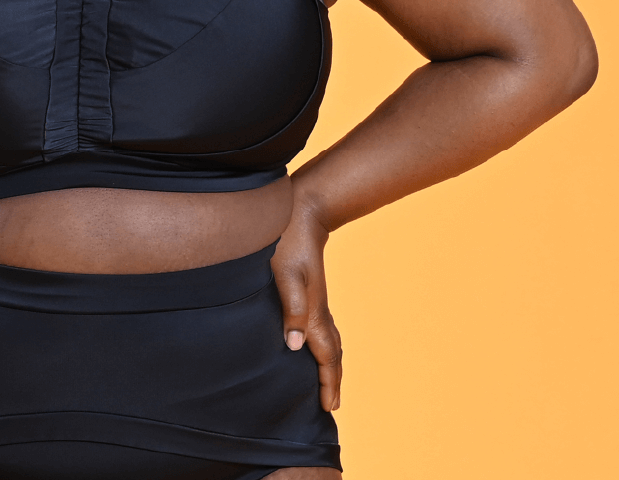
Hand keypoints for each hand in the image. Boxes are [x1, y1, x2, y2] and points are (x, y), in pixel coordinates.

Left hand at [271, 199, 341, 411]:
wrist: (302, 212)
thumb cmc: (287, 243)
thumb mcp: (285, 274)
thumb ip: (291, 308)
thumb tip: (295, 346)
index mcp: (314, 311)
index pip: (326, 355)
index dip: (327, 381)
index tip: (329, 407)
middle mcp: (319, 310)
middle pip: (332, 352)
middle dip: (333, 379)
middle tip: (331, 404)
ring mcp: (317, 300)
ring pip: (329, 339)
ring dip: (330, 363)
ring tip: (326, 382)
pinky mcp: (311, 291)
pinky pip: (323, 327)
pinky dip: (324, 345)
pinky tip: (311, 343)